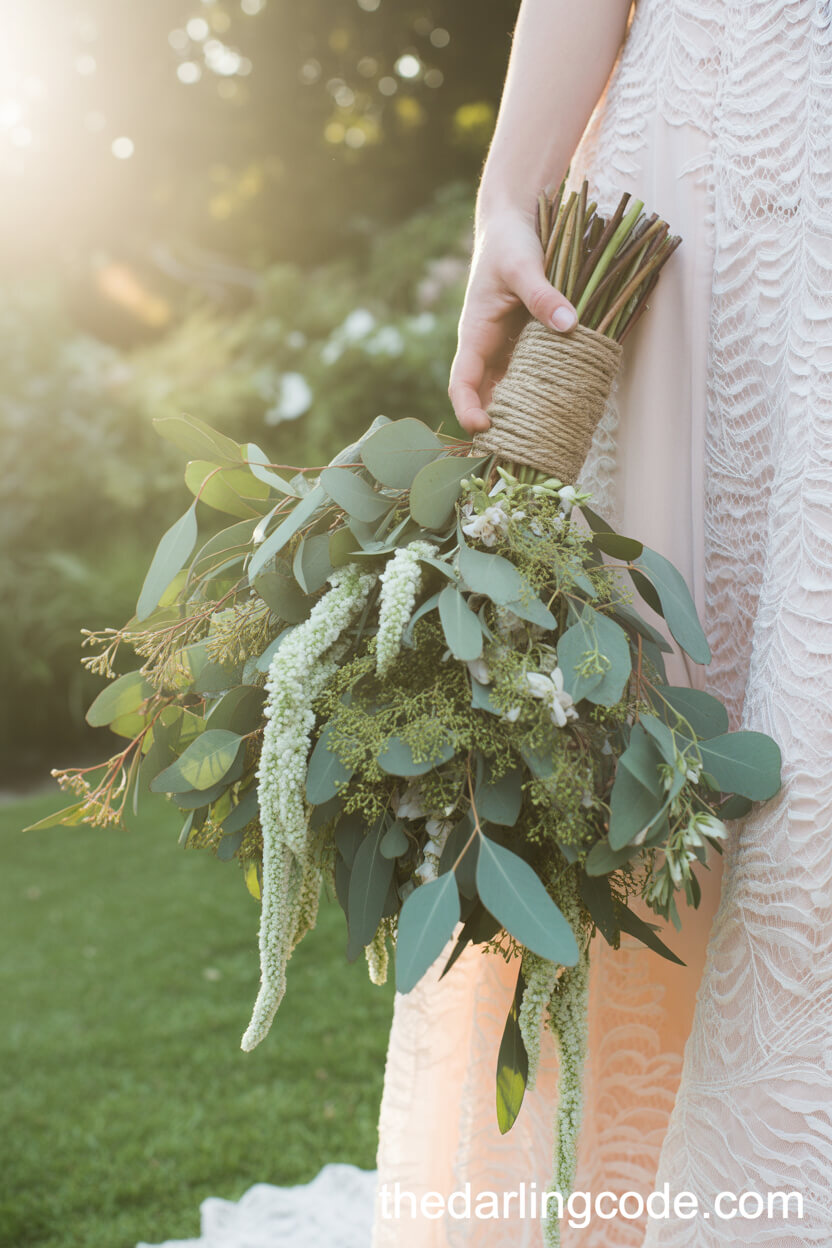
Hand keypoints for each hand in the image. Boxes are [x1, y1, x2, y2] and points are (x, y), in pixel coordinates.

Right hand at [448, 209, 577, 433]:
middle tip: (516, 455)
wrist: (515, 225)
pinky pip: (531, 381)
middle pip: (483, 399)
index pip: (461, 381)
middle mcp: (487, 350)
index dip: (467, 408)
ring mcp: (507, 352)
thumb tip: (570, 324)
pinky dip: (540, 399)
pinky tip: (559, 415)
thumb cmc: (510, 243)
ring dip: (520, 419)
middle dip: (494, 429)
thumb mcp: (524, 265)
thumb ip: (544, 295)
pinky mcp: (527, 349)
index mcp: (475, 334)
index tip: (481, 428)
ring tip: (540, 445)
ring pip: (508, 395)